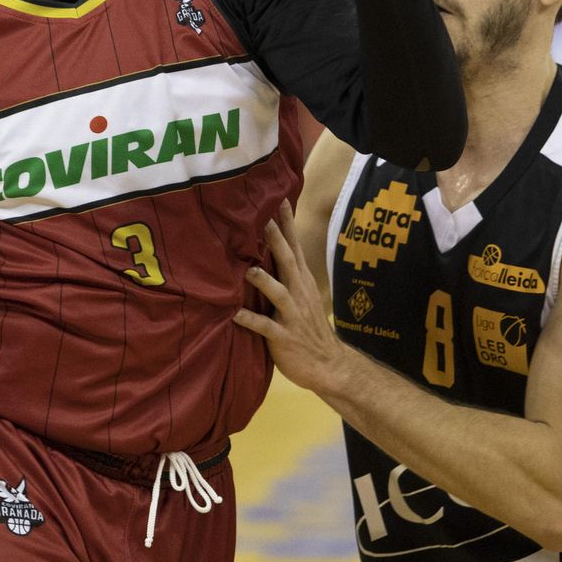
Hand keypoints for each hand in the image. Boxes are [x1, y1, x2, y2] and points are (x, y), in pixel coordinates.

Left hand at [233, 202, 350, 395]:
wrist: (328, 365)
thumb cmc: (308, 327)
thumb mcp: (301, 294)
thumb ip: (286, 272)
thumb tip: (270, 245)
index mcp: (301, 281)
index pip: (295, 245)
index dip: (287, 222)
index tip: (279, 196)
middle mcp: (298, 292)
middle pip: (288, 260)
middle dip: (276, 239)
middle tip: (263, 216)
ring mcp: (292, 315)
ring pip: (278, 293)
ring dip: (263, 280)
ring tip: (247, 269)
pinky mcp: (284, 337)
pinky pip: (265, 328)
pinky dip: (250, 320)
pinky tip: (234, 314)